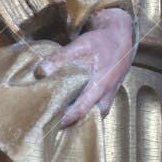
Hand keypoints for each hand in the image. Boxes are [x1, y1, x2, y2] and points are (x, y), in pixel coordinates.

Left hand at [35, 6, 135, 127]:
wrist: (121, 35)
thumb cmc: (101, 41)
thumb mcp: (80, 45)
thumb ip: (60, 58)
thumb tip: (40, 71)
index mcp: (101, 84)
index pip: (84, 107)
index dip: (71, 117)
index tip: (58, 124)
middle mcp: (108, 91)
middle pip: (94, 114)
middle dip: (80, 122)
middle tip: (62, 126)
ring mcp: (112, 91)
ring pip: (100, 111)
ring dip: (87, 116)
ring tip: (69, 120)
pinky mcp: (112, 89)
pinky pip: (103, 104)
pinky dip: (92, 108)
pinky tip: (79, 107)